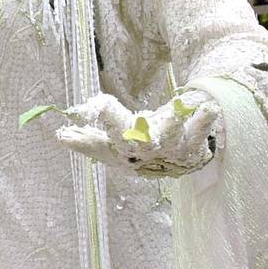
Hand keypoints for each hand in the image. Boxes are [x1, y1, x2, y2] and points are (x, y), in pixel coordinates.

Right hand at [47, 91, 219, 177]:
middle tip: (113, 110)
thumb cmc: (139, 149)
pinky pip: (199, 133)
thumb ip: (86, 141)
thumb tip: (60, 135)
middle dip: (123, 125)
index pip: (101, 138)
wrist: (178, 162)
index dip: (88, 130)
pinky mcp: (193, 145)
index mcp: (121, 149)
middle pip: (131, 138)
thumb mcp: (111, 146)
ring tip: (176, 105)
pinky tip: (208, 109)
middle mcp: (144, 151)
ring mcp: (169, 149)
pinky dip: (203, 123)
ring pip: (169, 135)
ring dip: (170, 123)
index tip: (75, 118)